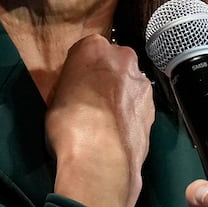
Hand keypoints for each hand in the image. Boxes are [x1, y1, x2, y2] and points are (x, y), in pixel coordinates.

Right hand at [47, 34, 154, 206]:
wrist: (101, 158)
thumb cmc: (70, 124)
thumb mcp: (54, 98)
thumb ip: (70, 86)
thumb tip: (73, 92)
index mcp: (94, 48)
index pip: (85, 50)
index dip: (79, 70)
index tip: (74, 84)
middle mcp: (123, 59)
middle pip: (113, 64)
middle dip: (104, 79)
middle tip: (89, 102)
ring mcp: (142, 84)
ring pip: (128, 85)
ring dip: (119, 98)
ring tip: (104, 123)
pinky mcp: (153, 109)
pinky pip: (137, 107)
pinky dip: (129, 116)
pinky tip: (116, 133)